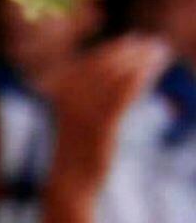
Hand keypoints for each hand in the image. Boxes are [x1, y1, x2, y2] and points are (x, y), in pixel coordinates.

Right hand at [36, 35, 167, 189]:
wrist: (69, 182)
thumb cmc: (77, 154)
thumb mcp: (79, 122)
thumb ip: (89, 101)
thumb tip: (112, 81)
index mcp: (61, 94)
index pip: (90, 61)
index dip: (113, 48)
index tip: (133, 39)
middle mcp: (70, 98)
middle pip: (105, 64)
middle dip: (131, 50)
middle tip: (153, 42)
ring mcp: (84, 111)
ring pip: (117, 75)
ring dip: (141, 59)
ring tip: (160, 51)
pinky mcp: (101, 125)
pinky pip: (123, 94)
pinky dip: (140, 77)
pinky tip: (154, 69)